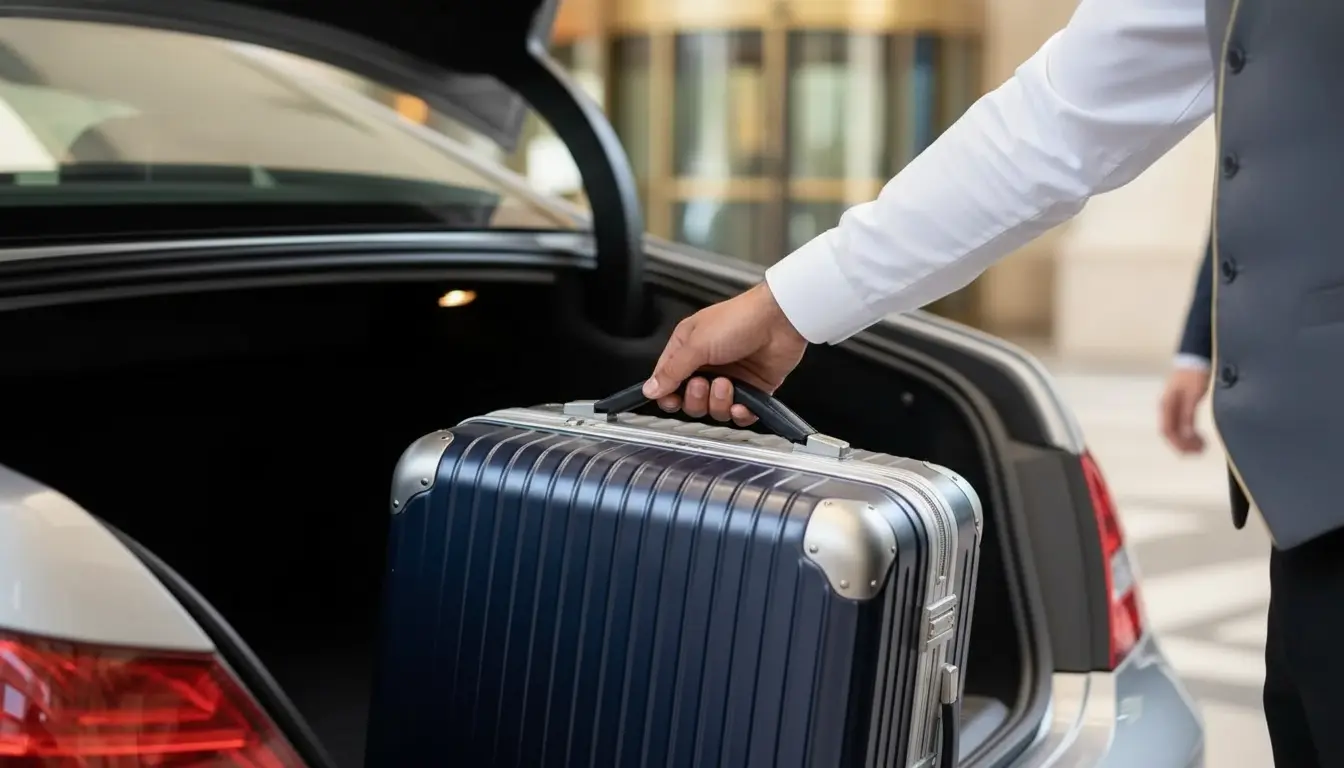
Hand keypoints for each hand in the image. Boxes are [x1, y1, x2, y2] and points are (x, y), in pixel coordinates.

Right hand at [642, 283, 807, 425]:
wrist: (780, 319)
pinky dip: (739, 413)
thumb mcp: (697, 343)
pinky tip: (742, 403)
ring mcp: (730, 379)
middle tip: (704, 383)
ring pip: (714, 410)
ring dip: (719, 402)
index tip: (672, 399)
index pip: (667, 380)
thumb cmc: (739, 319)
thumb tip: (650, 389)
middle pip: (689, 401)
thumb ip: (672, 370)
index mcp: (688, 348)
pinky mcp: (752, 390)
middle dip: (695, 398)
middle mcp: (707, 365)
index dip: (667, 394)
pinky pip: (739, 415)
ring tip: (728, 384)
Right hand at [1159, 366, 1210, 453]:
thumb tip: (1187, 434)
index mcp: (1167, 405)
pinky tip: (1197, 437)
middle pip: (1169, 434)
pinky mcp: (1177, 407)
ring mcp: (1170, 408)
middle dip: (1183, 445)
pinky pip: (1179, 425)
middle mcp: (1165, 408)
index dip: (1179, 443)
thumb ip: (1188, 414)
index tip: (1194, 450)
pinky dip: (1187, 434)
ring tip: (1202, 446)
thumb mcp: (1193, 394)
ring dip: (1185, 441)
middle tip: (1201, 451)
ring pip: (1174, 431)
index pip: (1167, 431)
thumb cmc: (1194, 374)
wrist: (1195, 358)